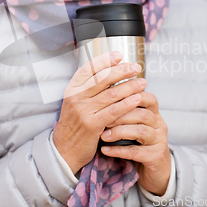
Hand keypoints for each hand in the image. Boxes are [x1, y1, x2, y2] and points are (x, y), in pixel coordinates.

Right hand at [53, 51, 145, 174]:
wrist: (64, 151)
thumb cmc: (74, 125)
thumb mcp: (75, 104)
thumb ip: (88, 90)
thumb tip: (110, 74)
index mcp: (72, 90)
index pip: (88, 69)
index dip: (104, 60)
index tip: (119, 55)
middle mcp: (76, 98)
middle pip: (103, 79)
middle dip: (122, 70)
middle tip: (136, 67)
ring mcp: (84, 111)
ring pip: (111, 94)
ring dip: (130, 86)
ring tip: (142, 82)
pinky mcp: (93, 125)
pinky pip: (114, 111)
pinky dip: (127, 103)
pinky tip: (137, 99)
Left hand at [99, 90, 170, 195]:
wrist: (155, 171)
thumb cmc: (140, 144)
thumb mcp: (134, 126)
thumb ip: (125, 113)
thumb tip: (102, 99)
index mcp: (154, 114)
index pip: (147, 98)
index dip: (131, 95)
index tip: (110, 96)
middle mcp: (159, 125)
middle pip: (142, 114)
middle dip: (121, 114)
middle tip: (102, 117)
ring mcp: (159, 141)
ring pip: (140, 131)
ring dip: (119, 132)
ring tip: (103, 135)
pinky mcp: (155, 157)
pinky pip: (135, 151)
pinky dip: (118, 150)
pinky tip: (105, 149)